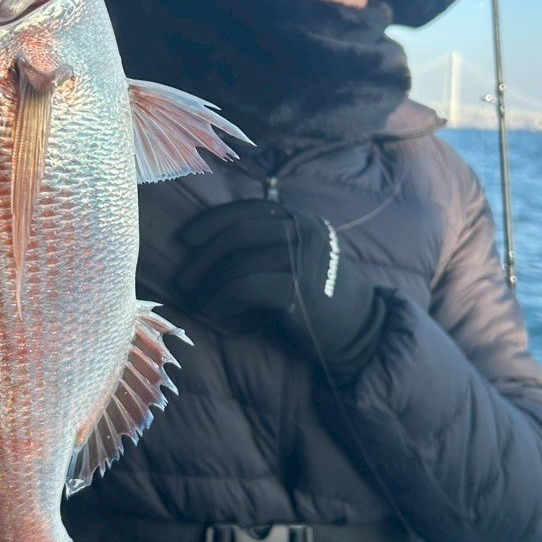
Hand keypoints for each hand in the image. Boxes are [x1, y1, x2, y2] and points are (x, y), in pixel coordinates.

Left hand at [175, 200, 386, 383]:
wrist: (359, 330)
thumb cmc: (318, 298)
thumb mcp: (297, 259)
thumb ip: (268, 245)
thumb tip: (209, 246)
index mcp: (301, 219)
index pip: (247, 210)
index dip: (211, 221)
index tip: (185, 238)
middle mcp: (304, 231)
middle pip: (238, 233)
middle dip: (203, 256)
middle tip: (182, 279)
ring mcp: (304, 258)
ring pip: (239, 261)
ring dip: (209, 283)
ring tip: (195, 300)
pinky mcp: (299, 288)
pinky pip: (246, 287)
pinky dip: (221, 299)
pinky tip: (211, 310)